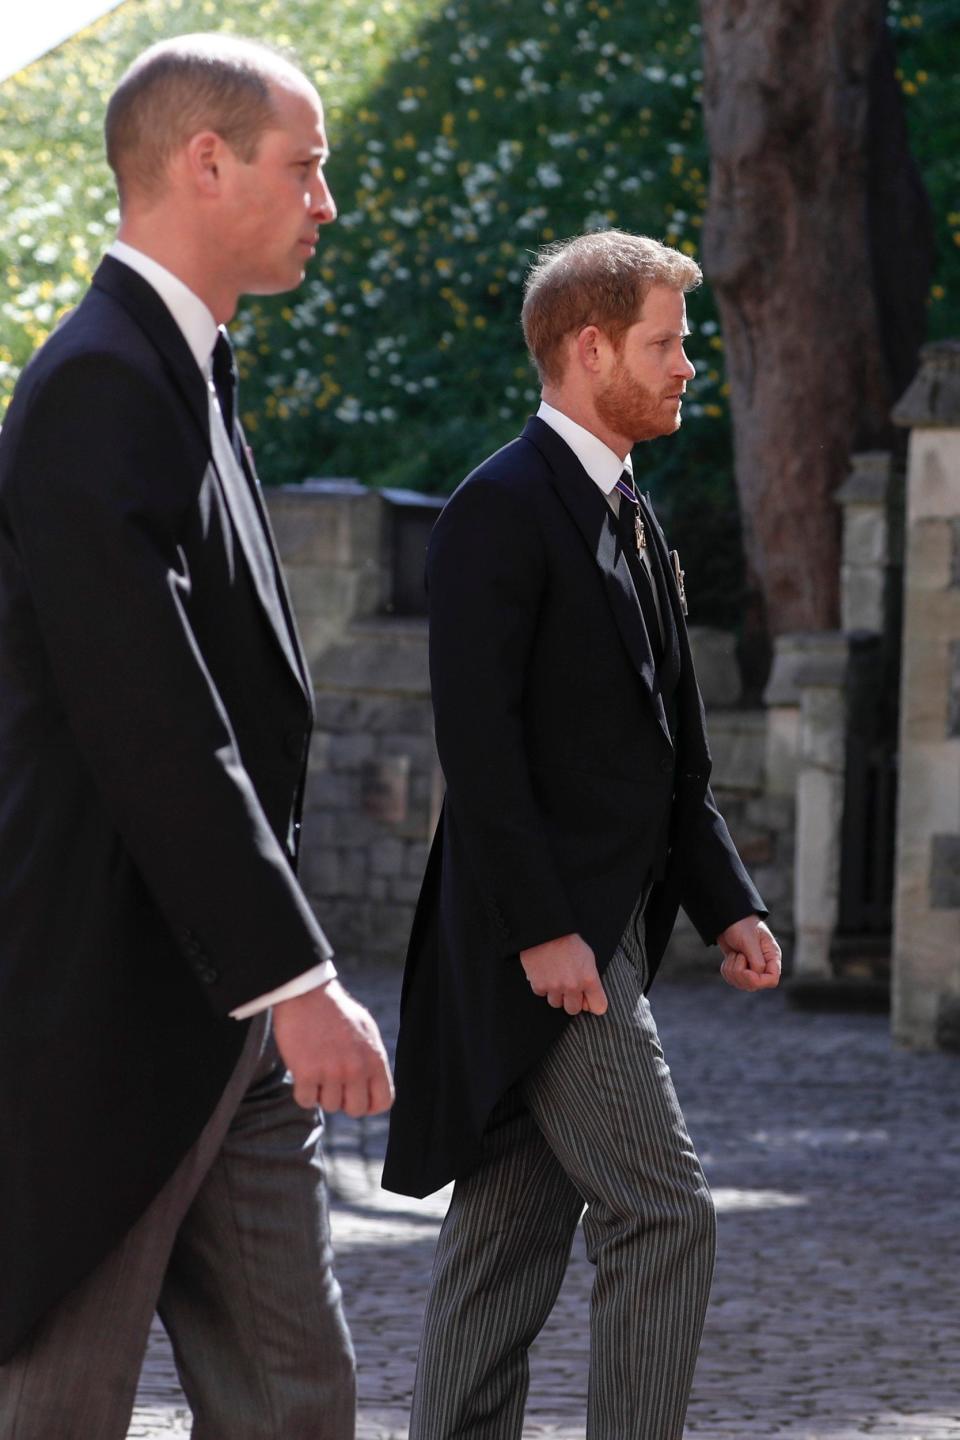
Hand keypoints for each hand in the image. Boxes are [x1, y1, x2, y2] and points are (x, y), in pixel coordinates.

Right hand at [272, 979, 394, 1115]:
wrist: (307, 994)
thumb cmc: (336, 1011)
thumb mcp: (366, 1031)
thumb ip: (372, 1059)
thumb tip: (374, 1085)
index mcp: (374, 1058)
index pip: (383, 1101)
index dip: (370, 1104)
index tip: (356, 1096)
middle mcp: (356, 1069)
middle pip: (356, 1110)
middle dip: (344, 1101)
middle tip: (334, 1084)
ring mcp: (331, 1072)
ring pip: (329, 1106)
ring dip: (321, 1092)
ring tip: (317, 1068)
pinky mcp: (306, 1073)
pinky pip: (305, 1101)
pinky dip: (302, 1091)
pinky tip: (303, 1072)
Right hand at [520, 933, 607, 1015]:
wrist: (546, 931)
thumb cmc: (568, 941)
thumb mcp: (588, 957)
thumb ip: (590, 979)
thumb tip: (588, 998)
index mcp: (589, 979)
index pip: (599, 1007)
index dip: (592, 1004)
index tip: (587, 999)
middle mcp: (573, 986)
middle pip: (573, 1010)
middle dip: (571, 1001)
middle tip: (567, 987)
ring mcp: (555, 987)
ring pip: (556, 1004)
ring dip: (555, 994)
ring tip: (554, 978)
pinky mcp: (539, 985)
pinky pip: (541, 994)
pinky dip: (542, 986)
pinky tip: (544, 973)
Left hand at [717, 916, 780, 991]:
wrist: (728, 920)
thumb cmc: (742, 926)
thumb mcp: (749, 940)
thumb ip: (756, 959)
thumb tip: (758, 975)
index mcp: (771, 957)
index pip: (772, 980)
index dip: (758, 980)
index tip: (747, 970)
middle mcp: (763, 966)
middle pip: (754, 985)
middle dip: (740, 972)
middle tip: (738, 955)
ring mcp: (751, 969)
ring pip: (741, 984)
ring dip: (732, 969)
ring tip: (734, 954)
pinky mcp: (739, 970)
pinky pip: (731, 980)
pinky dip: (726, 970)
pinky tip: (730, 957)